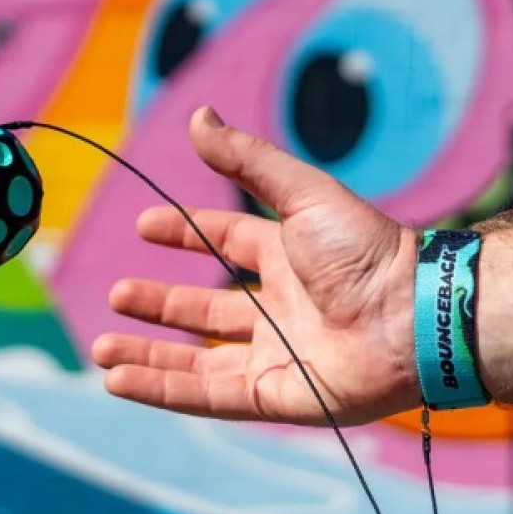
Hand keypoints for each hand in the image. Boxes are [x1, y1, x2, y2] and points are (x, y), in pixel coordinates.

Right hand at [91, 106, 420, 425]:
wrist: (410, 317)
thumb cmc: (367, 252)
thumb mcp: (302, 194)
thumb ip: (248, 161)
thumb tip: (198, 116)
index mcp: (288, 258)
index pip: (228, 242)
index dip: (187, 235)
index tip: (145, 228)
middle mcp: (280, 310)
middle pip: (207, 311)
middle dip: (160, 305)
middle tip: (118, 296)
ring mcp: (277, 357)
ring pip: (198, 361)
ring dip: (149, 354)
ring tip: (102, 348)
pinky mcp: (276, 397)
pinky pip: (208, 396)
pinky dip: (162, 389)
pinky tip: (118, 380)